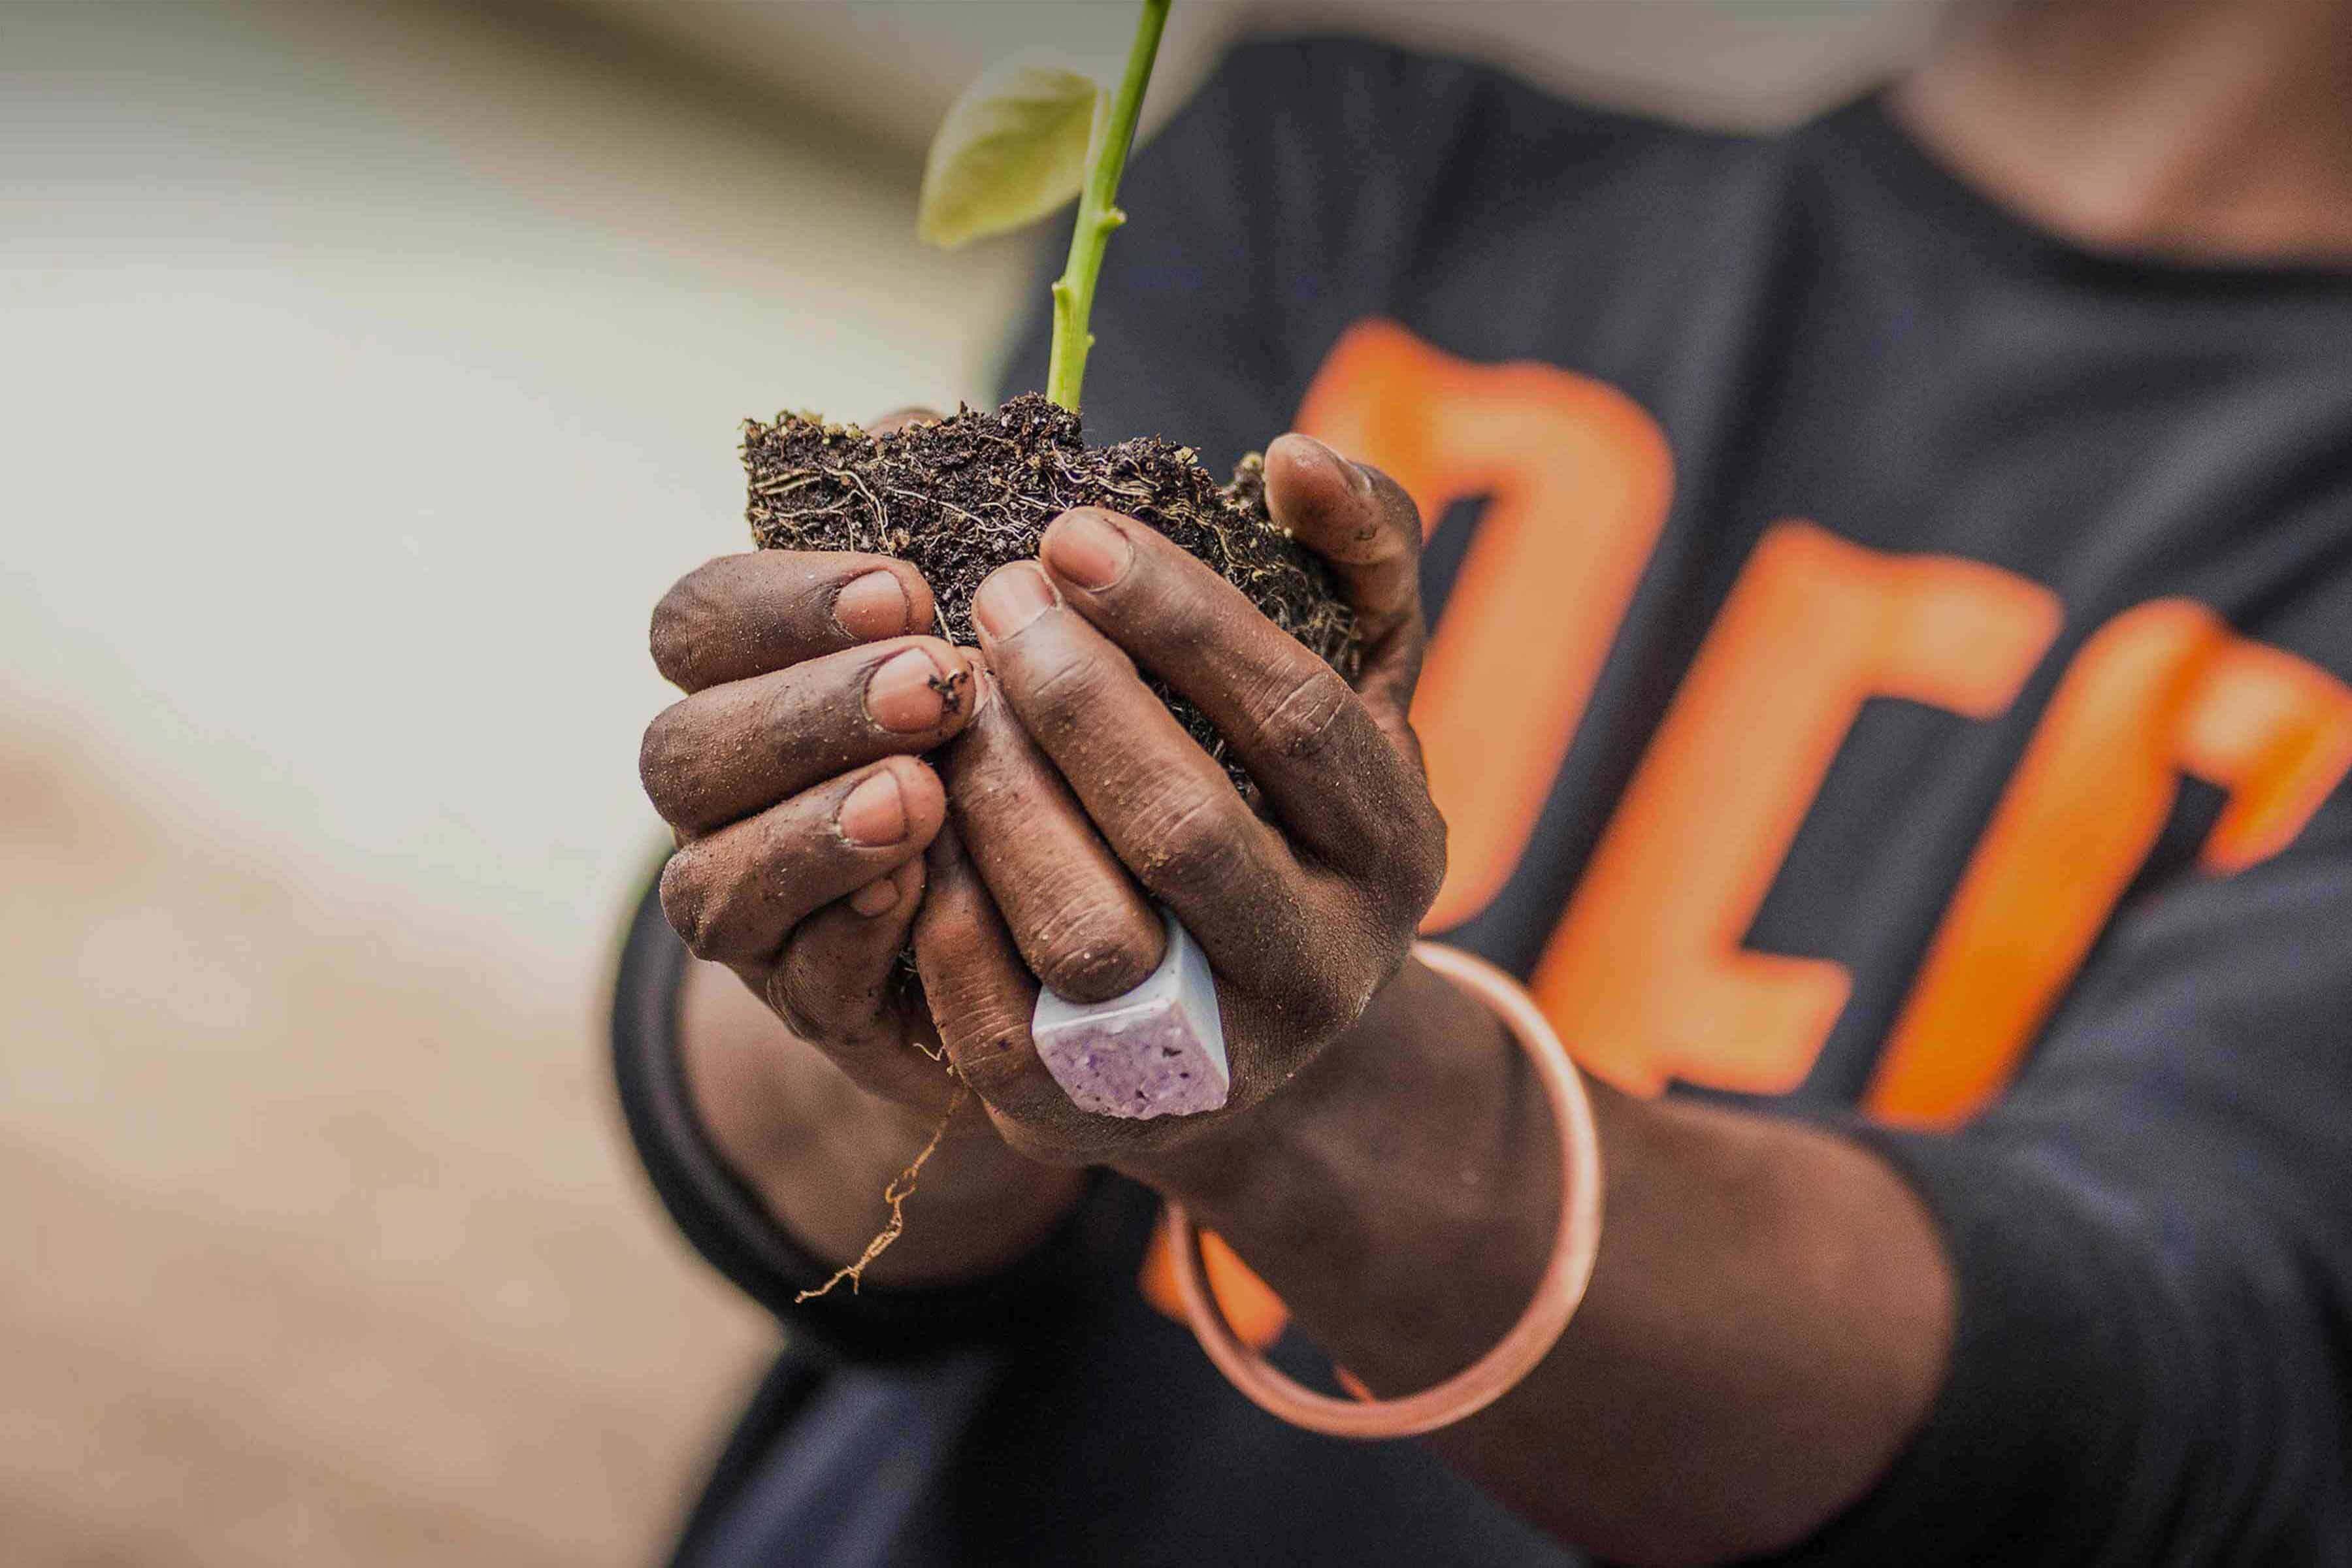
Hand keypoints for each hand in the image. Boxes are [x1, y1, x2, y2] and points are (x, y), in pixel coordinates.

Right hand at [639, 434, 979, 1119]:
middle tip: (932, 686)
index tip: (908, 589)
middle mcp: (722, 795)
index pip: (701, 623)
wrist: (1041, 911)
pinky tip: (918, 895)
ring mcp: (754, 908)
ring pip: (714, 878)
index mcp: (749, 679)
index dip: (785, 604)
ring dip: (813, 830)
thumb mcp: (990, 606)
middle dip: (806, 712)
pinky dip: (849, 937)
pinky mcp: (813, 1005)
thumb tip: (914, 427)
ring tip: (919, 797)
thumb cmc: (1007, 724)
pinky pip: (798, 982)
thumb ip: (939, 506)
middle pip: (686, 749)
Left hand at [915, 433, 1443, 1163]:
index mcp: (1396, 850)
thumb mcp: (1360, 687)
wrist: (1259, 1045)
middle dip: (1075, 699)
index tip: (1072, 532)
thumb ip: (1359, 555)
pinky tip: (913, 808)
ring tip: (944, 697)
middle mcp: (1324, 969)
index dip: (1182, 620)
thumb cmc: (1292, 815)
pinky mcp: (1095, 1116)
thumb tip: (1292, 456)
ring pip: (1092, 933)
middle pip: (1187, 829)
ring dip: (1003, 801)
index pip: (1297, 721)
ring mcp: (1214, 1059)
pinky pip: (1000, 1018)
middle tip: (991, 601)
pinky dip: (943, 907)